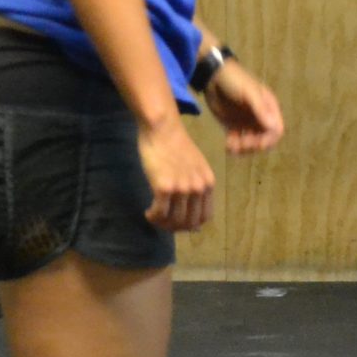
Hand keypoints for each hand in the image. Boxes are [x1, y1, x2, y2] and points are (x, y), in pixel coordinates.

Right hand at [138, 116, 214, 231]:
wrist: (163, 128)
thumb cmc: (176, 145)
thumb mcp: (196, 168)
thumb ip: (198, 190)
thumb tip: (197, 224)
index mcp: (208, 183)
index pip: (205, 217)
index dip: (191, 225)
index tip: (178, 222)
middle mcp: (198, 188)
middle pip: (189, 222)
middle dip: (175, 227)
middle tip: (162, 222)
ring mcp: (182, 188)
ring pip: (174, 220)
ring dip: (162, 223)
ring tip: (154, 216)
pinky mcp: (164, 187)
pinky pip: (159, 212)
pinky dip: (153, 217)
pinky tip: (148, 212)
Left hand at [204, 63, 284, 155]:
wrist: (212, 76)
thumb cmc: (235, 80)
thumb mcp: (249, 93)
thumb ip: (260, 109)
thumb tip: (274, 127)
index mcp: (268, 108)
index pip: (276, 130)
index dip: (269, 140)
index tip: (257, 144)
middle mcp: (260, 117)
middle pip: (264, 140)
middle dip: (254, 146)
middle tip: (241, 145)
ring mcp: (246, 123)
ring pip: (251, 144)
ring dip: (243, 149)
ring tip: (231, 146)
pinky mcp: (233, 126)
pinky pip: (237, 142)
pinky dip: (234, 147)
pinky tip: (227, 145)